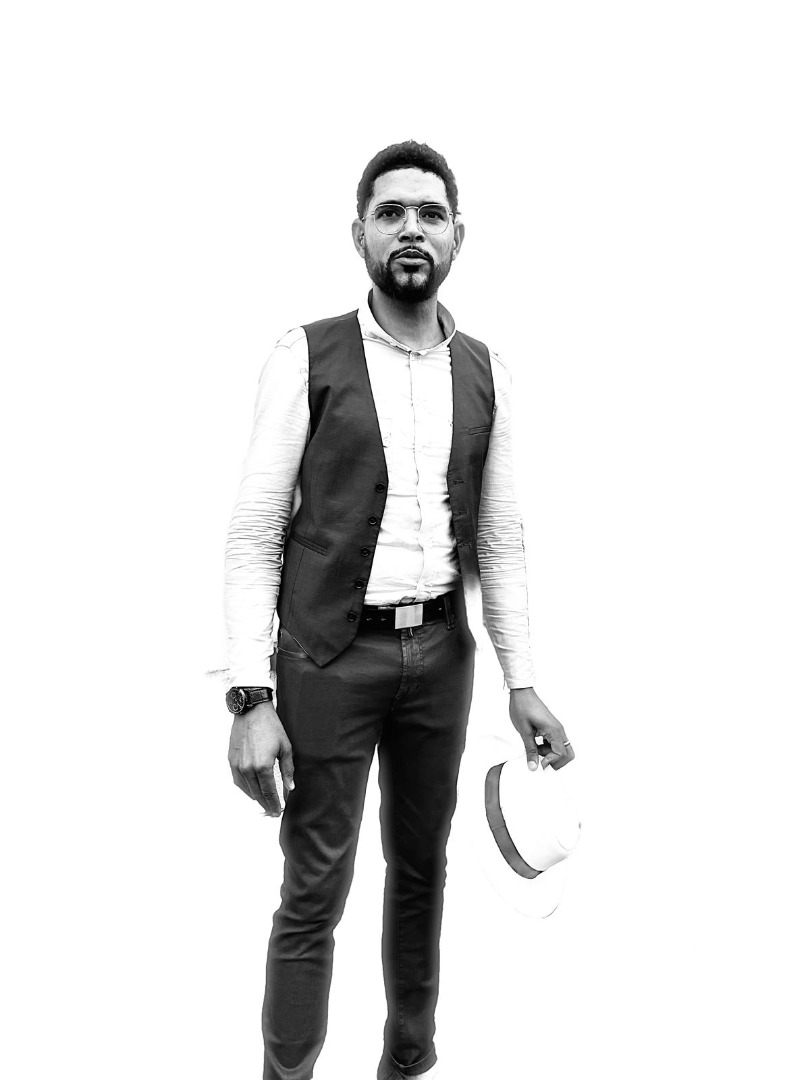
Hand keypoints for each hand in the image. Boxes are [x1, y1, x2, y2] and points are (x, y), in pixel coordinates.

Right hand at [228, 700, 294, 816]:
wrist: (251, 711)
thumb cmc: (271, 727)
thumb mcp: (285, 747)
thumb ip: (287, 770)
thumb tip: (290, 788)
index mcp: (263, 766)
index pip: (269, 793)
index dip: (275, 805)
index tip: (279, 812)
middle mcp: (248, 769)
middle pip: (257, 795)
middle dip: (266, 805)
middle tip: (273, 811)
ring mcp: (238, 766)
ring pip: (247, 790)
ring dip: (256, 798)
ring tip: (265, 802)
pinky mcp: (231, 761)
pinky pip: (238, 781)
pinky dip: (246, 788)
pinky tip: (252, 790)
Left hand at [509, 687, 573, 770]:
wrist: (522, 693)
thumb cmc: (523, 707)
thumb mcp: (524, 731)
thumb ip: (530, 750)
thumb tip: (534, 767)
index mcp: (554, 731)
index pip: (561, 754)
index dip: (550, 761)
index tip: (538, 763)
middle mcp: (559, 730)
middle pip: (568, 753)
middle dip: (556, 761)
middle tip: (541, 761)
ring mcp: (557, 729)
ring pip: (562, 749)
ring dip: (551, 754)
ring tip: (535, 750)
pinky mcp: (552, 728)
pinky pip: (556, 743)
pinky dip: (548, 748)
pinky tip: (536, 745)